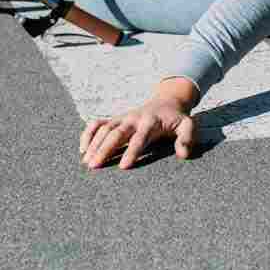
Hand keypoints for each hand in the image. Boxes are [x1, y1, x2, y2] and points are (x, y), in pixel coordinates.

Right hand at [79, 78, 197, 169]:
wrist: (167, 102)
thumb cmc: (177, 119)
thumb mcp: (187, 125)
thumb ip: (187, 138)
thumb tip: (183, 154)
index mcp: (151, 121)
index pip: (140, 137)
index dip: (131, 151)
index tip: (123, 167)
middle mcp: (133, 118)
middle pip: (116, 132)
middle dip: (105, 149)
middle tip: (94, 166)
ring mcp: (122, 117)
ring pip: (104, 128)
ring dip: (94, 144)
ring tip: (86, 163)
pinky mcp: (115, 118)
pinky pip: (97, 123)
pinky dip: (88, 133)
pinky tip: (82, 149)